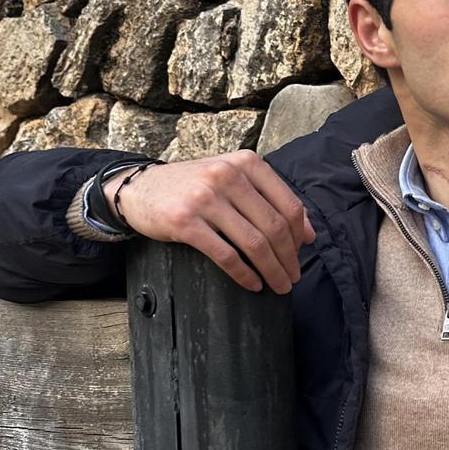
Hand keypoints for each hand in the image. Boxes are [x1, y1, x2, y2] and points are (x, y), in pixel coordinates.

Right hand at [103, 150, 315, 293]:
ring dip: (272, 270)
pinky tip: (252, 284)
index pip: (289, 204)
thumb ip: (269, 199)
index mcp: (246, 163)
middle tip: (293, 278)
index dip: (300, 235)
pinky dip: (244, 274)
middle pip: (275, 226)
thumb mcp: (233, 179)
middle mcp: (228, 175)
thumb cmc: (193, 187)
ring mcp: (206, 197)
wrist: (139, 188)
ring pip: (254, 243)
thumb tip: (309, 234)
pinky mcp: (185, 221)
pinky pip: (226, 255)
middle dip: (289, 258)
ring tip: (278, 286)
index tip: (301, 254)